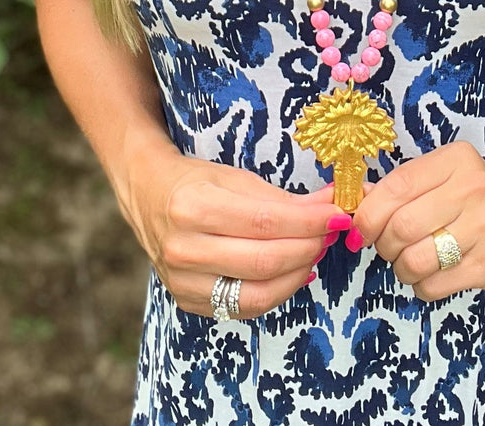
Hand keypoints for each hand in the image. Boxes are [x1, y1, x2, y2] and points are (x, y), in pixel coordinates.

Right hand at [121, 144, 349, 318]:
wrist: (147, 196)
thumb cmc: (195, 181)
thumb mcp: (235, 177)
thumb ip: (283, 197)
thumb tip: (330, 204)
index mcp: (194, 207)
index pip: (266, 221)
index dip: (309, 221)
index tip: (338, 214)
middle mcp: (184, 249)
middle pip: (264, 261)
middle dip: (309, 247)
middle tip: (331, 233)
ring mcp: (183, 281)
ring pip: (257, 293)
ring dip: (298, 273)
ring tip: (315, 252)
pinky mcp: (187, 301)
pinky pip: (243, 307)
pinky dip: (276, 293)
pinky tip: (292, 273)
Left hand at [349, 141, 484, 300]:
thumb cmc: (476, 206)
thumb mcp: (443, 182)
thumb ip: (402, 188)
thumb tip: (354, 203)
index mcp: (457, 160)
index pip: (397, 186)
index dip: (368, 213)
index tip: (359, 230)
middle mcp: (474, 188)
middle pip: (401, 226)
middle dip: (384, 245)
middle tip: (388, 248)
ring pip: (414, 259)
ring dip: (401, 269)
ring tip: (411, 264)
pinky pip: (432, 285)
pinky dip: (421, 286)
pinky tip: (432, 276)